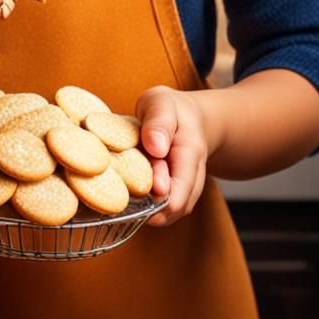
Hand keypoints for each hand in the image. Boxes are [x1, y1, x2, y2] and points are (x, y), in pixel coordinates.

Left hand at [133, 85, 208, 226]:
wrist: (187, 116)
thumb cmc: (170, 109)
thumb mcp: (161, 104)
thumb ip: (158, 123)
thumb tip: (156, 147)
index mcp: (190, 154)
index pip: (179, 192)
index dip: (156, 199)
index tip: (135, 190)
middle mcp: (194, 176)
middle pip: (176, 209)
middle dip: (150, 207)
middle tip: (125, 194)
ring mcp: (187, 188)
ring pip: (171, 213)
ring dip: (148, 209)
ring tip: (127, 196)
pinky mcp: (177, 193)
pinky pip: (165, 209)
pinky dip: (149, 207)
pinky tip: (132, 197)